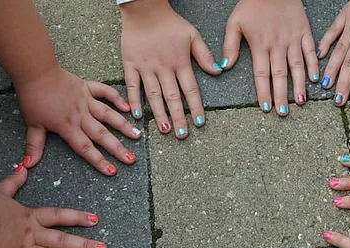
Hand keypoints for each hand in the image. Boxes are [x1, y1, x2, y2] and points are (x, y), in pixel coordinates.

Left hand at [15, 66, 140, 175]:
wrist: (36, 72)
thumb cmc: (33, 98)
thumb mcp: (32, 124)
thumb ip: (34, 146)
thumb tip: (27, 165)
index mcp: (68, 126)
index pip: (85, 148)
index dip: (99, 161)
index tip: (112, 171)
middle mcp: (81, 116)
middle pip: (101, 135)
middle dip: (117, 148)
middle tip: (131, 159)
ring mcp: (86, 101)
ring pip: (108, 115)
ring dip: (123, 126)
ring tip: (137, 135)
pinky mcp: (87, 88)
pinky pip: (105, 92)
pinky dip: (117, 98)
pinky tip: (128, 108)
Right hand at [120, 0, 219, 138]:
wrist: (144, 9)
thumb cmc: (170, 22)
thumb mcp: (193, 35)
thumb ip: (205, 56)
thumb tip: (219, 71)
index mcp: (180, 62)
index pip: (190, 90)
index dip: (195, 107)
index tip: (199, 123)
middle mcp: (163, 68)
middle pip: (172, 97)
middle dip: (178, 117)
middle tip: (182, 134)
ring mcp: (146, 67)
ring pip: (154, 95)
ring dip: (159, 114)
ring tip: (165, 129)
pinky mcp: (130, 65)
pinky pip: (132, 86)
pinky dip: (134, 101)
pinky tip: (137, 115)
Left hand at [222, 0, 317, 115]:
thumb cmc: (252, 3)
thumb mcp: (235, 22)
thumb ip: (230, 45)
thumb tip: (224, 67)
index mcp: (260, 45)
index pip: (261, 74)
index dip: (263, 92)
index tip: (265, 107)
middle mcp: (277, 45)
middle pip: (279, 75)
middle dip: (281, 95)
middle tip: (283, 113)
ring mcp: (293, 39)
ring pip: (297, 66)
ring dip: (299, 85)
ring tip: (300, 102)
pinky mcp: (304, 32)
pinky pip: (310, 51)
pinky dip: (313, 65)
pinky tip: (315, 79)